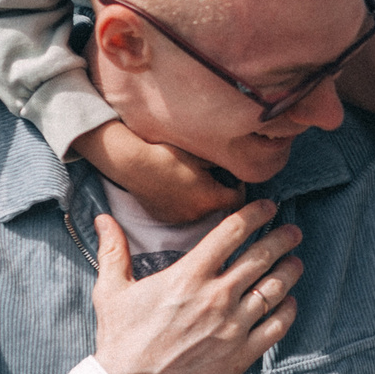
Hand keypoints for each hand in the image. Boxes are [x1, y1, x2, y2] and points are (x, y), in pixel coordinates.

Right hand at [74, 119, 246, 221]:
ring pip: (202, 212)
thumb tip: (239, 166)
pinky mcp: (165, 218)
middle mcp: (198, 214)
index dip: (241, 188)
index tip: (237, 178)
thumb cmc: (169, 155)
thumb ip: (225, 164)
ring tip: (194, 182)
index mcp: (211, 199)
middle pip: (221, 209)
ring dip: (203, 201)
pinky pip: (183, 213)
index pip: (239, 200)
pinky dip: (186, 204)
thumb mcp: (203, 155)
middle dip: (222, 195)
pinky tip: (177, 188)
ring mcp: (180, 219)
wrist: (133, 164)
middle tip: (218, 178)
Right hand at [87, 202, 302, 373]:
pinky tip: (290, 302)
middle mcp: (216, 296)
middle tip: (293, 231)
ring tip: (296, 262)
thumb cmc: (119, 339)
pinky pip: (276, 327)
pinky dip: (288, 311)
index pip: (231, 232)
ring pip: (274, 289)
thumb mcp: (111, 290)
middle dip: (281, 239)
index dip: (255, 214)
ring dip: (289, 271)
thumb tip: (103, 218)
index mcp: (188, 275)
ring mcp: (232, 326)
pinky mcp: (241, 354)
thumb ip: (113, 251)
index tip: (268, 207)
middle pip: (261, 256)